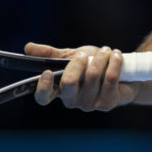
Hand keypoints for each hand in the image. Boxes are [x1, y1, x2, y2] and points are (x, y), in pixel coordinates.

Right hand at [23, 43, 138, 111]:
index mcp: (60, 89)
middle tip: (84, 54)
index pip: (43, 97)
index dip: (43, 88)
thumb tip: (27, 47)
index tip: (47, 72)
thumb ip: (51, 54)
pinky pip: (110, 78)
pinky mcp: (107, 103)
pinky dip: (114, 62)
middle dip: (77, 63)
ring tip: (106, 51)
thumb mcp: (72, 57)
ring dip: (100, 57)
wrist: (123, 74)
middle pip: (68, 83)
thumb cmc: (93, 66)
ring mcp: (89, 104)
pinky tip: (116, 56)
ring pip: (92, 76)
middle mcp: (72, 100)